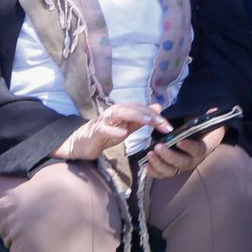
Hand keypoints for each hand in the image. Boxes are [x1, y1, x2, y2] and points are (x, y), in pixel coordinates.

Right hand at [53, 103, 169, 160]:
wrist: (82, 143)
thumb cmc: (106, 134)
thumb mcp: (127, 128)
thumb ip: (142, 120)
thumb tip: (158, 108)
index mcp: (124, 110)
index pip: (143, 110)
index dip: (157, 117)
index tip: (169, 127)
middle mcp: (115, 111)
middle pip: (134, 109)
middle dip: (150, 116)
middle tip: (164, 124)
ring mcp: (105, 120)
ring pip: (120, 113)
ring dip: (135, 116)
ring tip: (149, 121)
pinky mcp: (95, 131)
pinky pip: (104, 129)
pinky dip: (114, 130)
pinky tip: (123, 134)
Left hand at [144, 120, 222, 178]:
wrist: (201, 141)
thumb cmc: (202, 131)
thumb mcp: (207, 123)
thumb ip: (208, 118)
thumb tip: (213, 110)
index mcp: (203, 148)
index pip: (198, 150)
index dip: (189, 147)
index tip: (180, 141)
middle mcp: (193, 161)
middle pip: (182, 163)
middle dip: (169, 156)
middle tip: (158, 147)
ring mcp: (181, 167)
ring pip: (171, 171)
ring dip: (159, 164)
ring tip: (150, 154)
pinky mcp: (171, 169)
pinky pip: (162, 174)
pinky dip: (153, 171)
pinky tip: (146, 164)